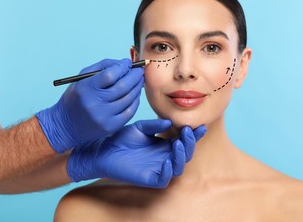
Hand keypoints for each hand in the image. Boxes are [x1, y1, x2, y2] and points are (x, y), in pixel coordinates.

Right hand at [36, 58, 143, 152]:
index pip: (110, 75)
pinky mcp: (111, 127)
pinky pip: (130, 111)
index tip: (128, 63)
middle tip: (139, 71)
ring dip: (137, 87)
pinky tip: (135, 94)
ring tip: (139, 81)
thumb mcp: (82, 78)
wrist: (65, 126)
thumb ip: (103, 67)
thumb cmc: (77, 98)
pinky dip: (135, 101)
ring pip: (129, 98)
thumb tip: (124, 63)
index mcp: (85, 88)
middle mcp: (94, 103)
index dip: (122, 67)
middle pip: (123, 87)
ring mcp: (104, 117)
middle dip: (135, 76)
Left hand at [67, 119, 206, 187]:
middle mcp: (164, 157)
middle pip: (186, 153)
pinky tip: (167, 160)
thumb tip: (170, 122)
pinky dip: (168, 171)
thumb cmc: (120, 139)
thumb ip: (154, 125)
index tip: (199, 126)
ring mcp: (158, 169)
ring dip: (182, 156)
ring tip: (179, 143)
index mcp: (164, 145)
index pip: (183, 140)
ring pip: (179, 167)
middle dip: (190, 143)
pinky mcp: (150, 179)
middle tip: (187, 131)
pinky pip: (164, 179)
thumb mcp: (139, 127)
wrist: (102, 150)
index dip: (193, 135)